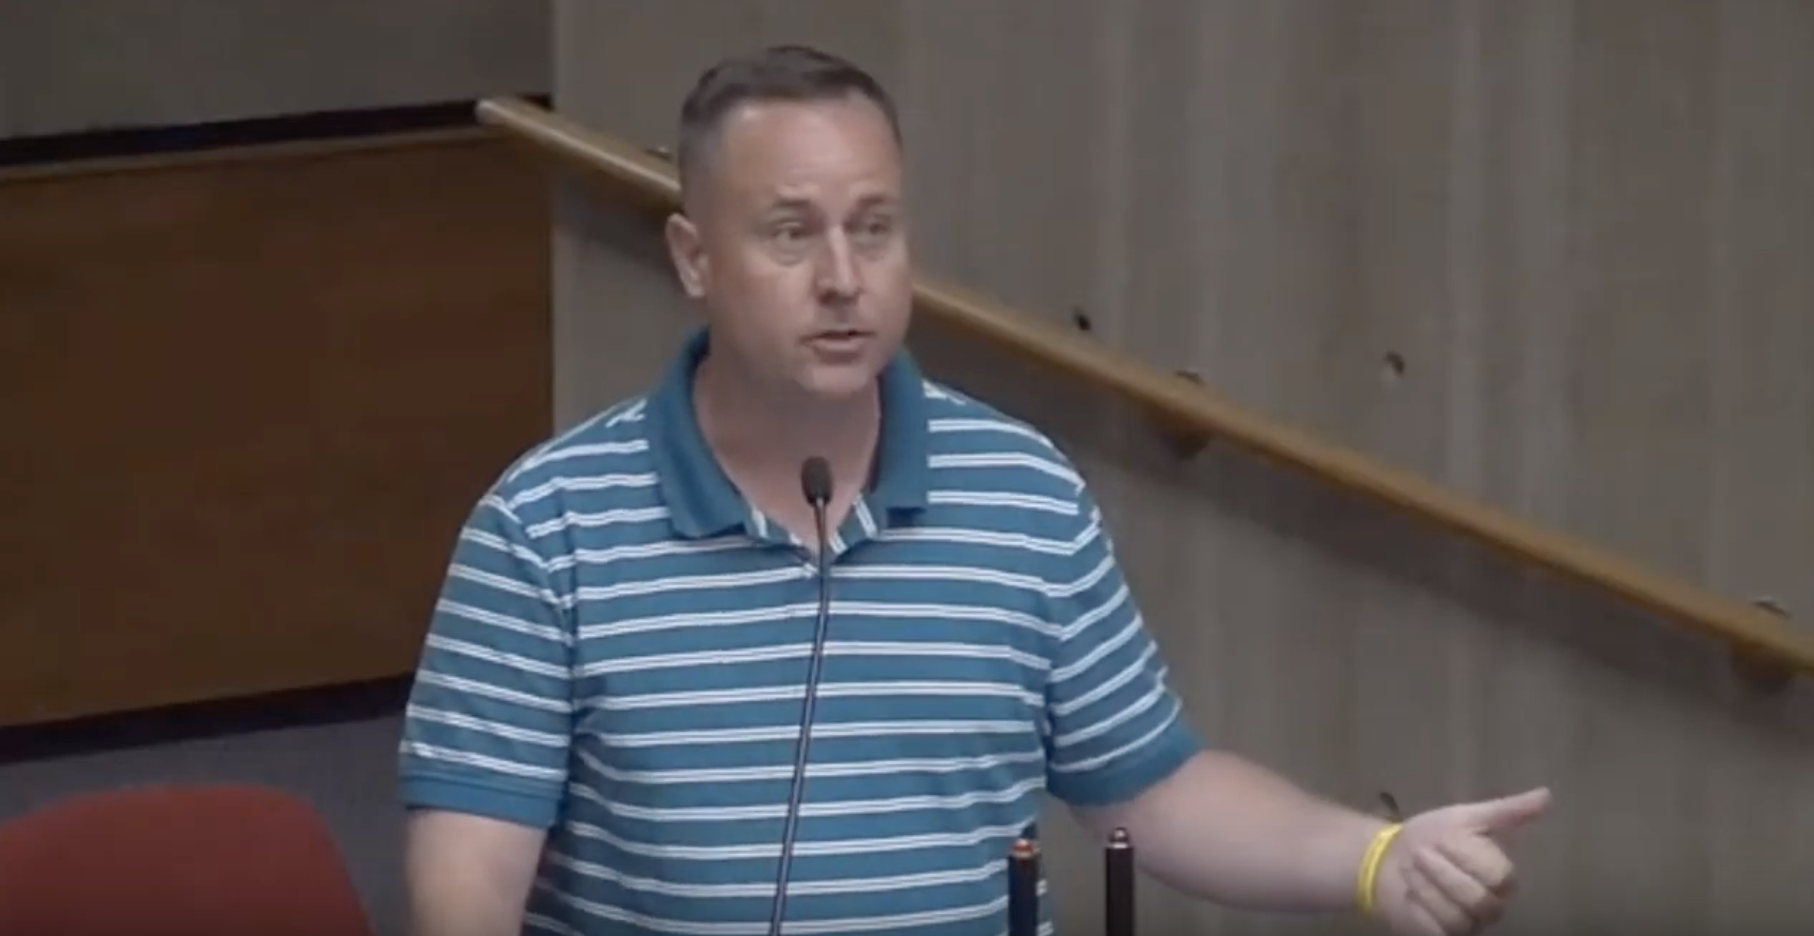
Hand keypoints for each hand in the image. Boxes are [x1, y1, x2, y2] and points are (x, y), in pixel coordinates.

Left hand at [1370, 787, 1550, 934]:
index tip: (1443, 838)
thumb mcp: (1467, 818)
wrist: (1390, 856)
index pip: (1499, 874)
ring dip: (1425, 885)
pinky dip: (1417, 905)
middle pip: (1478, 899)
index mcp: (1502, 878)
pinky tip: (1408, 891)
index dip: (1466, 855)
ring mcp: (1468, 925)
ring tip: (1413, 869)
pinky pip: (1435, 929)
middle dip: (1441, 870)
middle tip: (1421, 854)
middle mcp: (1491, 906)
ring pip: (1455, 916)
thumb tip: (1547, 794)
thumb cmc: (1433, 837)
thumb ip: (1507, 811)